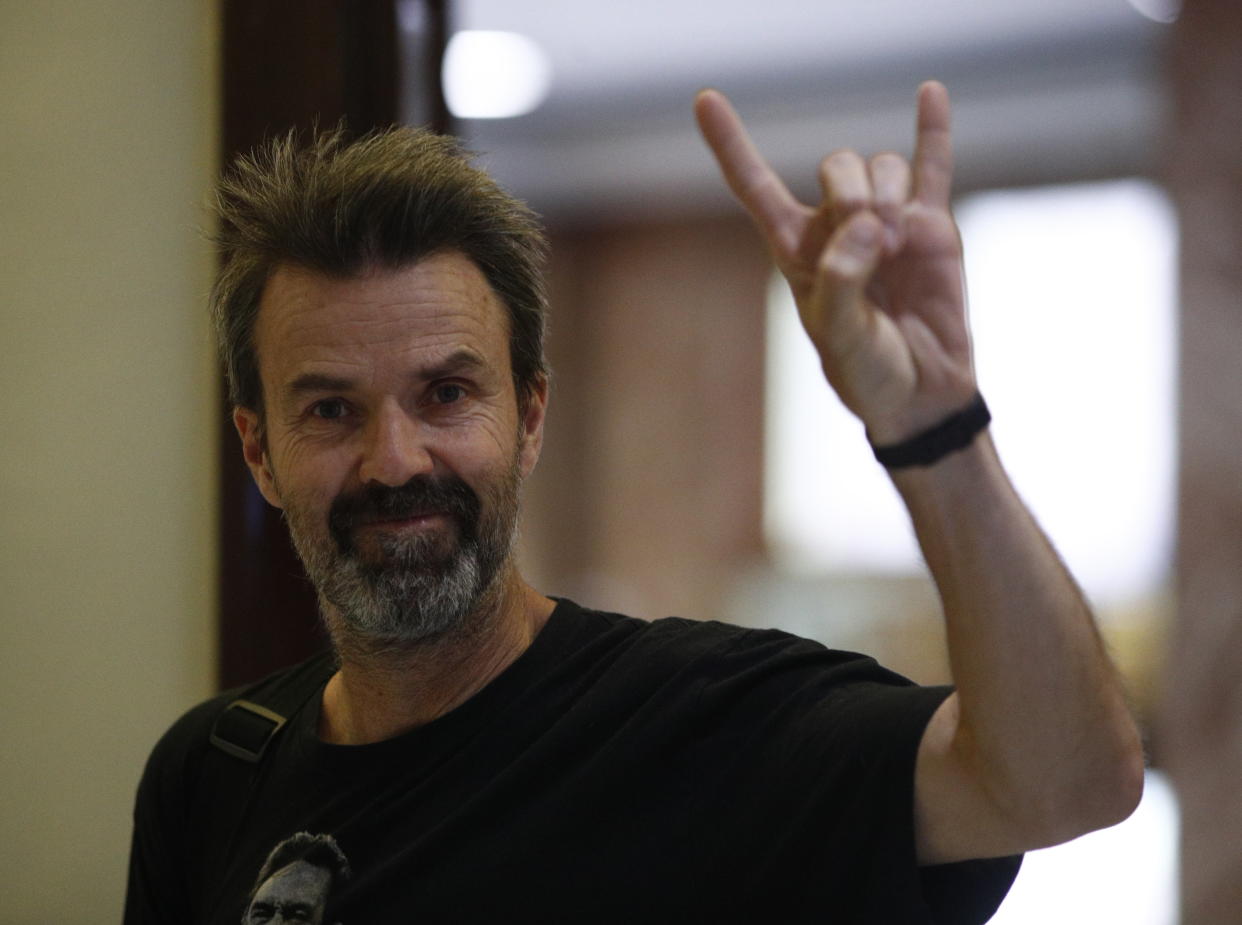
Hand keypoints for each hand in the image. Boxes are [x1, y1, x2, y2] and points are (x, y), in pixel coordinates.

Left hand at [694, 82, 976, 444]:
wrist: (922, 394)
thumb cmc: (866, 371)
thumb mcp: (837, 337)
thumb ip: (841, 280)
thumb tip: (866, 223)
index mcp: (797, 250)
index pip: (755, 186)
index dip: (731, 144)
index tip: (704, 100)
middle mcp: (838, 227)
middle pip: (837, 167)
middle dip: (852, 191)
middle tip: (872, 240)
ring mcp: (887, 221)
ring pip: (884, 167)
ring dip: (889, 194)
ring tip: (896, 245)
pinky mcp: (930, 225)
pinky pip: (931, 164)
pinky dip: (932, 129)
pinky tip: (930, 93)